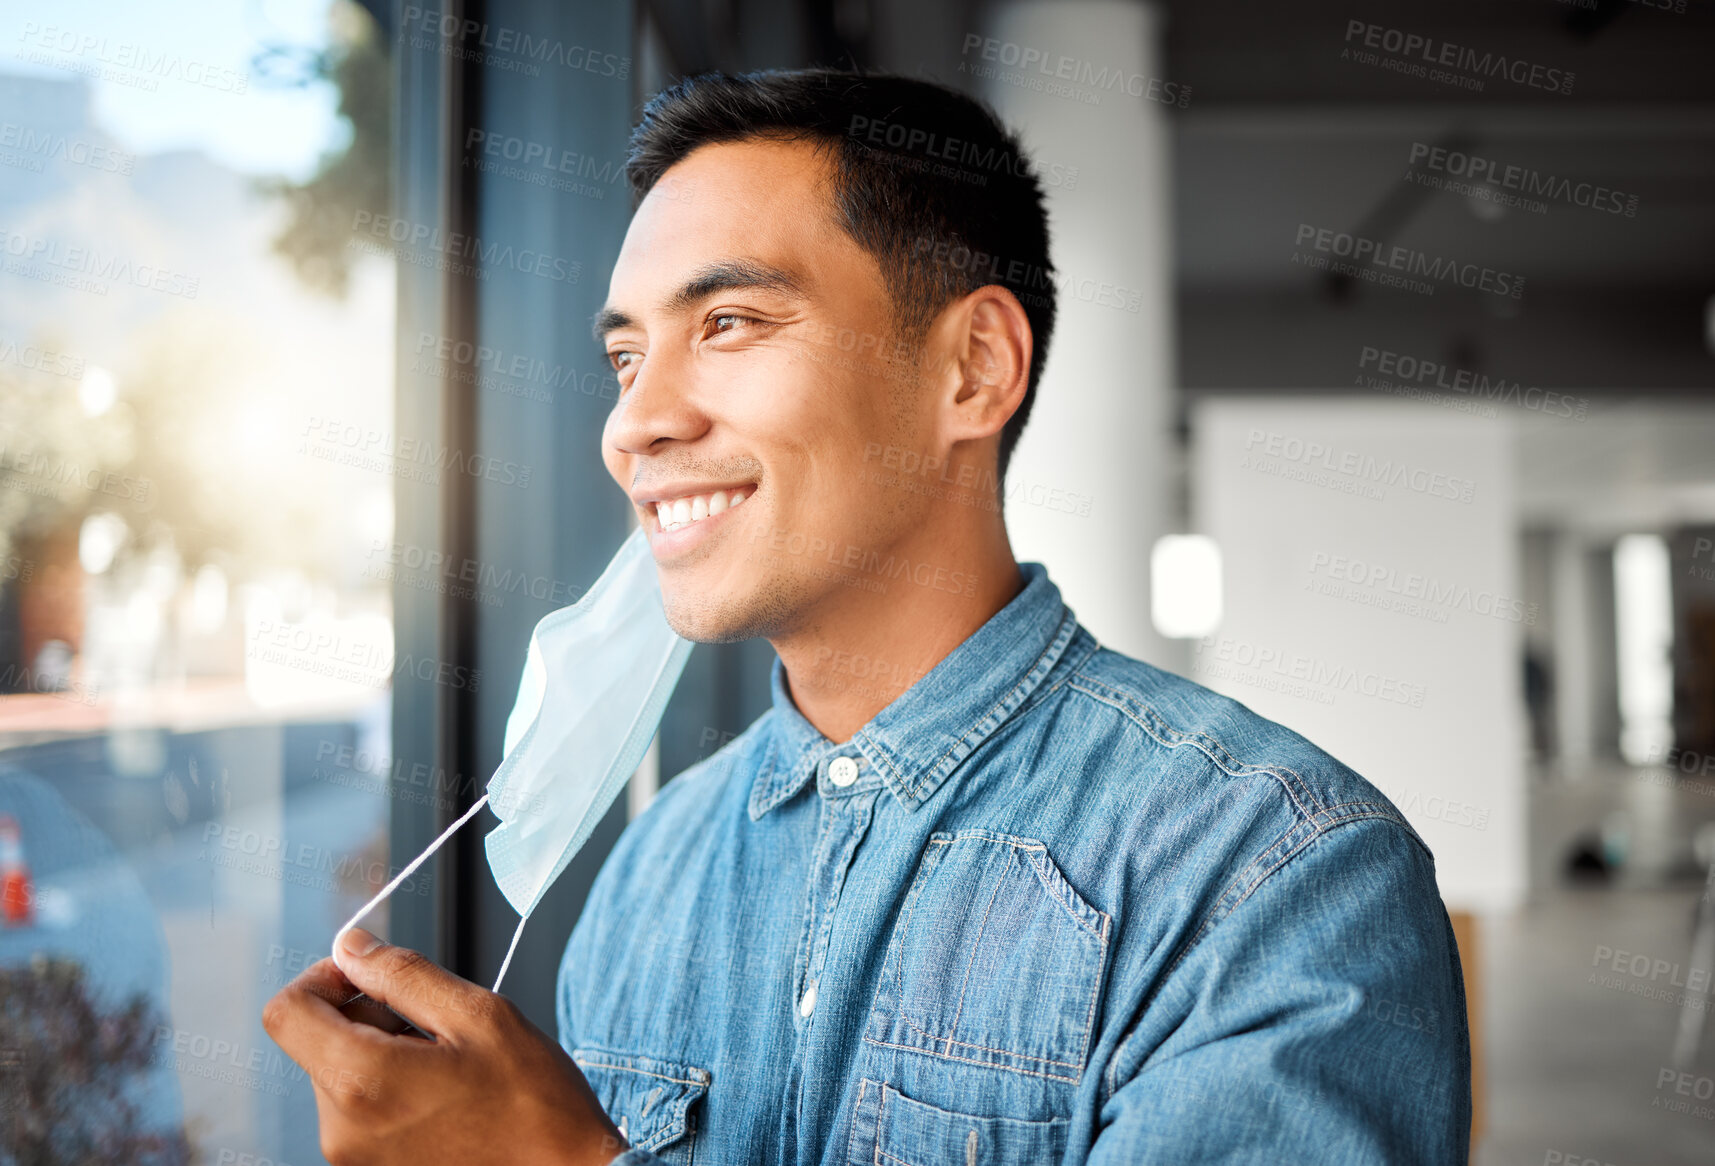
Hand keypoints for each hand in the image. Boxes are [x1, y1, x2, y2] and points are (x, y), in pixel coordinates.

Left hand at [262, 928, 628, 1165]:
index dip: (322, 977)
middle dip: (368, 1017)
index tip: (367, 975)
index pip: (285, 1012)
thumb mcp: (478, 1015)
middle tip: (437, 1027)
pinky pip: (360, 1111)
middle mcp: (342, 1129)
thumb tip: (351, 946)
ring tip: (449, 1068)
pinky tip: (445, 1098)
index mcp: (363, 1080)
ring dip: (383, 1054)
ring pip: (342, 1075)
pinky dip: (392, 1089)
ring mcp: (353, 1159)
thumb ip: (403, 974)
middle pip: (318, 1041)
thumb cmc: (534, 1104)